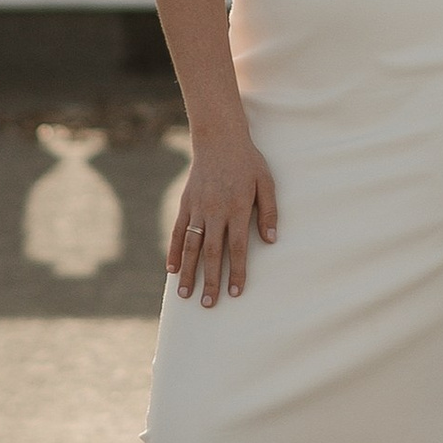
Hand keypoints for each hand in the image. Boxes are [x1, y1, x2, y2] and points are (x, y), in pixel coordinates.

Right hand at [168, 132, 278, 304]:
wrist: (219, 138)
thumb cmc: (247, 161)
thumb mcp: (266, 181)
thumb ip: (270, 211)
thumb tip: (271, 240)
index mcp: (237, 207)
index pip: (237, 247)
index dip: (237, 271)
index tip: (235, 292)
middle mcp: (215, 211)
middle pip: (212, 252)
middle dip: (211, 280)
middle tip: (208, 304)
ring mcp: (197, 208)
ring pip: (191, 246)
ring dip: (188, 271)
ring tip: (186, 295)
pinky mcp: (185, 203)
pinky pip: (178, 231)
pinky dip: (173, 251)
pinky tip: (171, 269)